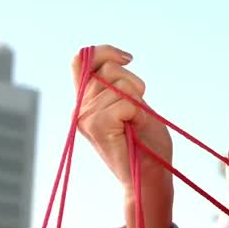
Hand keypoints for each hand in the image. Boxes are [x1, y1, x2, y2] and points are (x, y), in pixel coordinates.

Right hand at [71, 45, 174, 227]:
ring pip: (118, 84)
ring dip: (137, 100)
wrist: (148, 176)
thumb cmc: (146, 144)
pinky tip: (134, 129)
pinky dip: (137, 113)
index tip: (129, 59)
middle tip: (138, 110)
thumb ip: (120, 87)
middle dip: (133, 82)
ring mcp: (85, 116)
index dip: (104, 52)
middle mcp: (80, 107)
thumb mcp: (134, 106)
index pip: (81, 59)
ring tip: (135, 123)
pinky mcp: (95, 125)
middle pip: (107, 68)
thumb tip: (117, 63)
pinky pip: (125, 102)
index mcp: (86, 101)